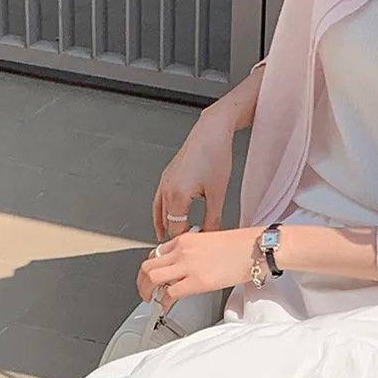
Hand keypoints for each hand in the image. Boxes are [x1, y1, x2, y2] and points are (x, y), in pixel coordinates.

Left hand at [137, 224, 256, 308]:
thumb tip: (187, 265)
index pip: (157, 253)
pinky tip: (166, 305)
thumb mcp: (210, 240)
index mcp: (186, 239)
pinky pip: (170, 293)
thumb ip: (194, 251)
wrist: (255, 248)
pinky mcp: (197, 282)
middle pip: (148, 265)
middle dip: (141, 280)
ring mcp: (188, 266)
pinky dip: (164, 301)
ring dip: (147, 291)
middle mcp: (183, 250)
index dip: (152, 267)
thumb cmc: (241, 245)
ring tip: (150, 299)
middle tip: (144, 290)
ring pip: (152, 278)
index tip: (152, 275)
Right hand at [152, 101, 235, 239]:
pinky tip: (167, 217)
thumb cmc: (215, 155)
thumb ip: (213, 219)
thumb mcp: (217, 194)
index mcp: (177, 196)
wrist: (211, 132)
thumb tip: (211, 235)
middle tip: (188, 244)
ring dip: (166, 225)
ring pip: (159, 212)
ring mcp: (164, 182)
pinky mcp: (167, 176)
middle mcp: (166, 189)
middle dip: (176, 235)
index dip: (186, 239)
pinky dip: (162, 213)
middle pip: (166, 222)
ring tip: (170, 239)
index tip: (197, 245)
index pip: (176, 229)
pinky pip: (159, 200)